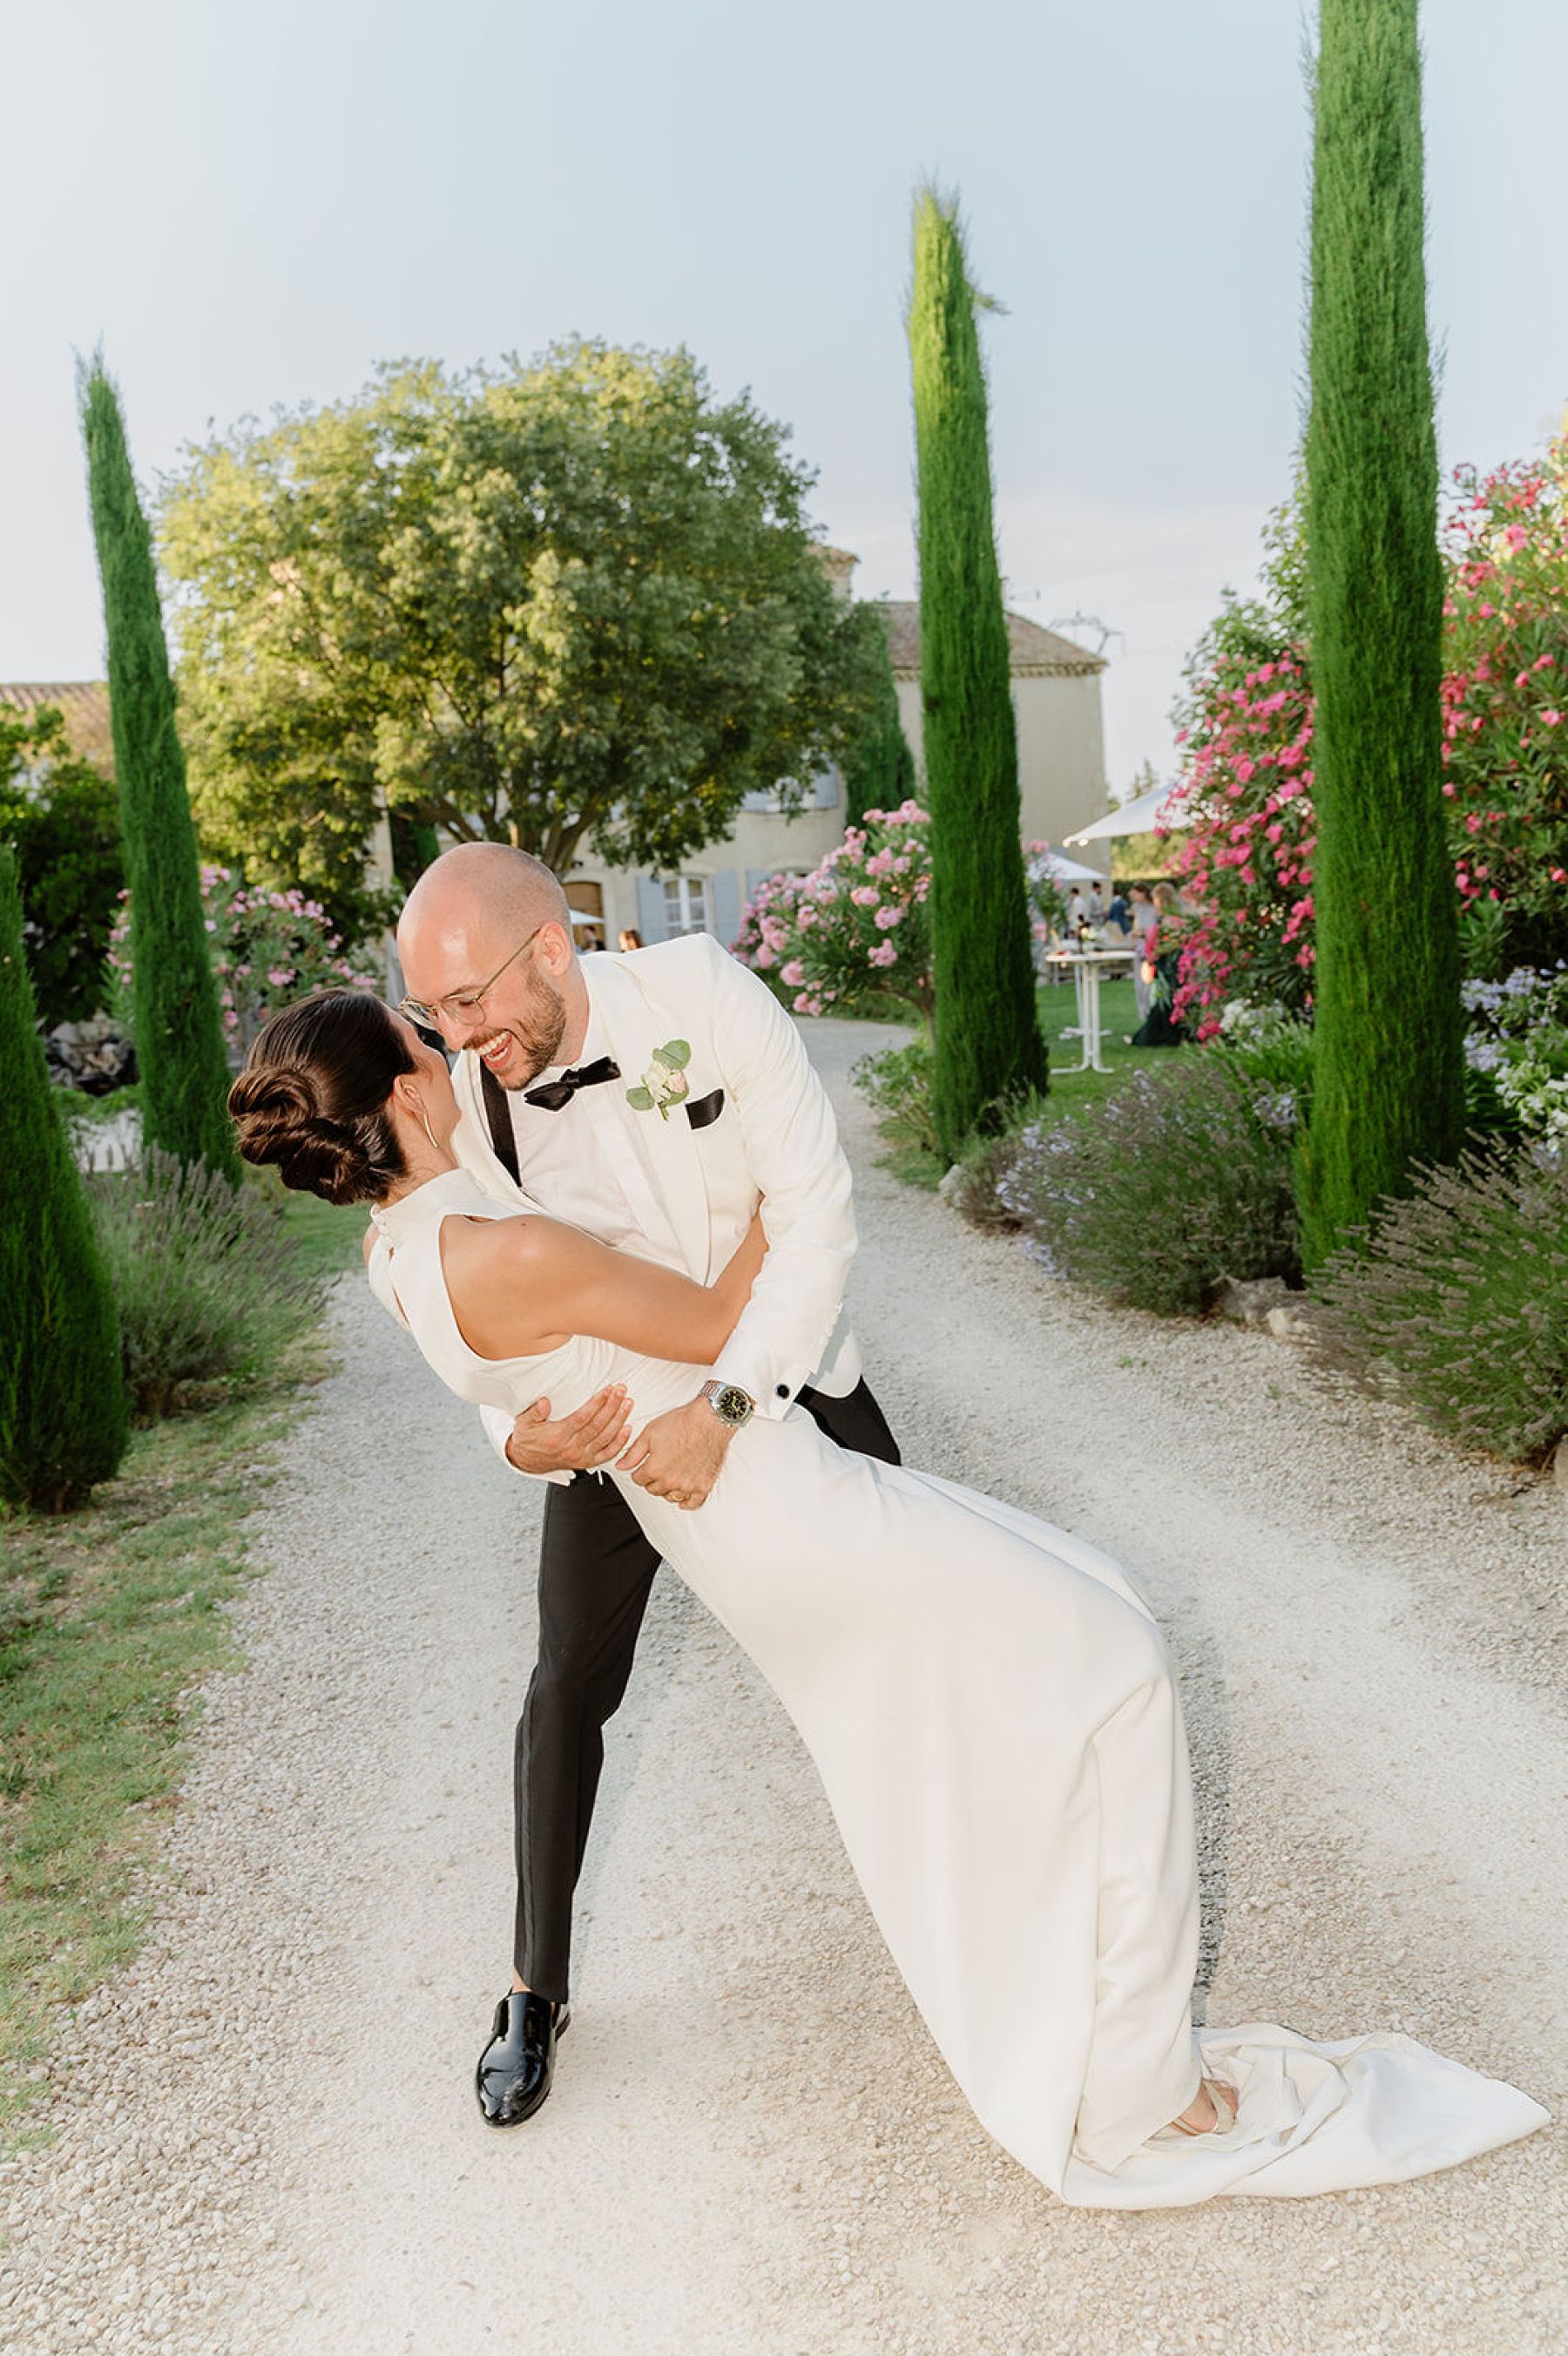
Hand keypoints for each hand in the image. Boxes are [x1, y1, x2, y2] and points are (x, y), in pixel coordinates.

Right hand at [504, 1385, 633, 1475]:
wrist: (528, 1461)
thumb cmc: (529, 1440)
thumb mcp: (524, 1423)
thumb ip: (534, 1412)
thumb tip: (544, 1402)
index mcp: (558, 1436)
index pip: (582, 1417)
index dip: (597, 1403)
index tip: (607, 1390)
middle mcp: (571, 1448)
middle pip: (598, 1425)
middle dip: (612, 1406)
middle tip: (622, 1390)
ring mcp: (581, 1457)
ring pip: (606, 1438)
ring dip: (619, 1419)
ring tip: (628, 1403)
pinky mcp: (587, 1463)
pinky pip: (608, 1454)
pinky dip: (620, 1443)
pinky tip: (628, 1429)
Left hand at [618, 1395, 733, 1508]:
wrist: (709, 1420)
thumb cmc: (683, 1423)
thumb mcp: (650, 1433)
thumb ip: (633, 1453)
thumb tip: (621, 1465)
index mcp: (655, 1469)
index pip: (638, 1479)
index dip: (639, 1471)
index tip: (643, 1466)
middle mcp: (670, 1481)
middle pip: (653, 1489)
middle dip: (652, 1480)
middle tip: (657, 1468)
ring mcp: (688, 1486)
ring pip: (670, 1497)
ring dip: (667, 1489)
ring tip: (670, 1476)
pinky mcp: (704, 1486)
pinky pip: (692, 1503)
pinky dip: (686, 1502)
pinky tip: (683, 1497)